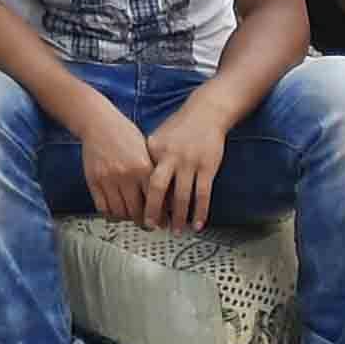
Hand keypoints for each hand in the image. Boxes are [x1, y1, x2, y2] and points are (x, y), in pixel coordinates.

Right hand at [68, 100, 158, 221]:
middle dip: (144, 222)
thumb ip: (152, 174)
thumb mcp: (145, 151)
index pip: (155, 201)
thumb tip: (163, 198)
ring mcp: (108, 179)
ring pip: (120, 212)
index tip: (162, 222)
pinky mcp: (93, 181)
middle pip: (137, 211)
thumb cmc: (124, 134)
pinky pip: (103, 207)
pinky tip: (116, 211)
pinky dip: (110, 214)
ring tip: (132, 217)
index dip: (159, 216)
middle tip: (148, 225)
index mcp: (144, 167)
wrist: (98, 122)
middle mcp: (126, 175)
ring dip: (127, 219)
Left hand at [142, 98, 233, 233]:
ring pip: (182, 196)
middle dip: (153, 211)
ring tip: (176, 231)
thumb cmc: (181, 127)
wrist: (206, 112)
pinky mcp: (207, 166)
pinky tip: (198, 224)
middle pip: (157, 188)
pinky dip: (200, 212)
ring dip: (179, 218)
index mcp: (154, 149)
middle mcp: (170, 156)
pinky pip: (203, 194)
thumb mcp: (159, 137)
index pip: (143, 179)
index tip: (137, 213)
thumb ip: (150, 158)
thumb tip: (141, 184)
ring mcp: (189, 162)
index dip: (140, 198)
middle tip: (151, 227)